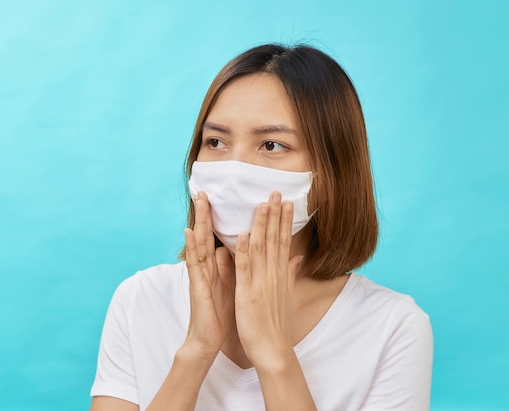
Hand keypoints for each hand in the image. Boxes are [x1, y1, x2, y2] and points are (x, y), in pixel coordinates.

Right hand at [183, 192, 234, 358]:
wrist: (207, 340)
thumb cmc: (219, 314)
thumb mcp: (229, 286)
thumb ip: (229, 267)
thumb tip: (230, 249)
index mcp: (216, 267)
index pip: (217, 238)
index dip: (218, 219)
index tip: (221, 198)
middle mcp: (206, 267)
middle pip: (206, 235)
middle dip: (206, 213)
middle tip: (204, 190)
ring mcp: (200, 274)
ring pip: (199, 242)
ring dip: (199, 221)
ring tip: (198, 200)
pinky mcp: (197, 285)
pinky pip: (194, 262)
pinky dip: (191, 246)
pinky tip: (189, 230)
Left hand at [233, 192, 302, 368]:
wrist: (273, 349)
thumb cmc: (277, 323)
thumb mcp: (286, 294)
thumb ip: (290, 273)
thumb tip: (297, 257)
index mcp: (280, 275)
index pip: (283, 241)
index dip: (284, 220)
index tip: (286, 201)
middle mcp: (272, 275)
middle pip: (275, 239)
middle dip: (275, 215)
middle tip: (276, 192)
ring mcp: (260, 282)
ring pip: (261, 248)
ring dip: (262, 225)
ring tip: (263, 204)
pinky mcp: (247, 292)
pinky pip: (245, 268)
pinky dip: (244, 251)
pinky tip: (244, 234)